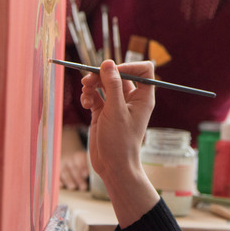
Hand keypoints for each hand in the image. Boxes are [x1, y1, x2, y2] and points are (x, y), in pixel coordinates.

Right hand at [59, 126, 88, 189]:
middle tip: (83, 186)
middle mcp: (70, 159)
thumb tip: (106, 175)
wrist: (67, 155)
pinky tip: (62, 185)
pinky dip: (58, 180)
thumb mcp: (86, 159)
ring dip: (69, 180)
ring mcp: (62, 165)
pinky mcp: (57, 171)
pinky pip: (57, 175)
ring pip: (65, 172)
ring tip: (73, 187)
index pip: (81, 159)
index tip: (86, 174)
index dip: (83, 166)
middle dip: (78, 177)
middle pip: (74, 168)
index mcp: (79, 155)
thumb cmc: (82, 161)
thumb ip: (93, 164)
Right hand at [80, 59, 159, 226]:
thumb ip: (112, 86)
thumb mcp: (115, 111)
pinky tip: (85, 104)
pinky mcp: (104, 112)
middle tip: (88, 79)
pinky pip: (96, 95)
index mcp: (143, 97)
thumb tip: (108, 63)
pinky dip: (89, 96)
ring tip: (85, 92)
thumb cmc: (120, 142)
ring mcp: (116, 105)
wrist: (113, 167)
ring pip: (104, 84)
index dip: (129, 66)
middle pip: (118, 74)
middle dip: (102, 74)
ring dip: (93, 84)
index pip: (143, 70)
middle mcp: (131, 99)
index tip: (113, 70)